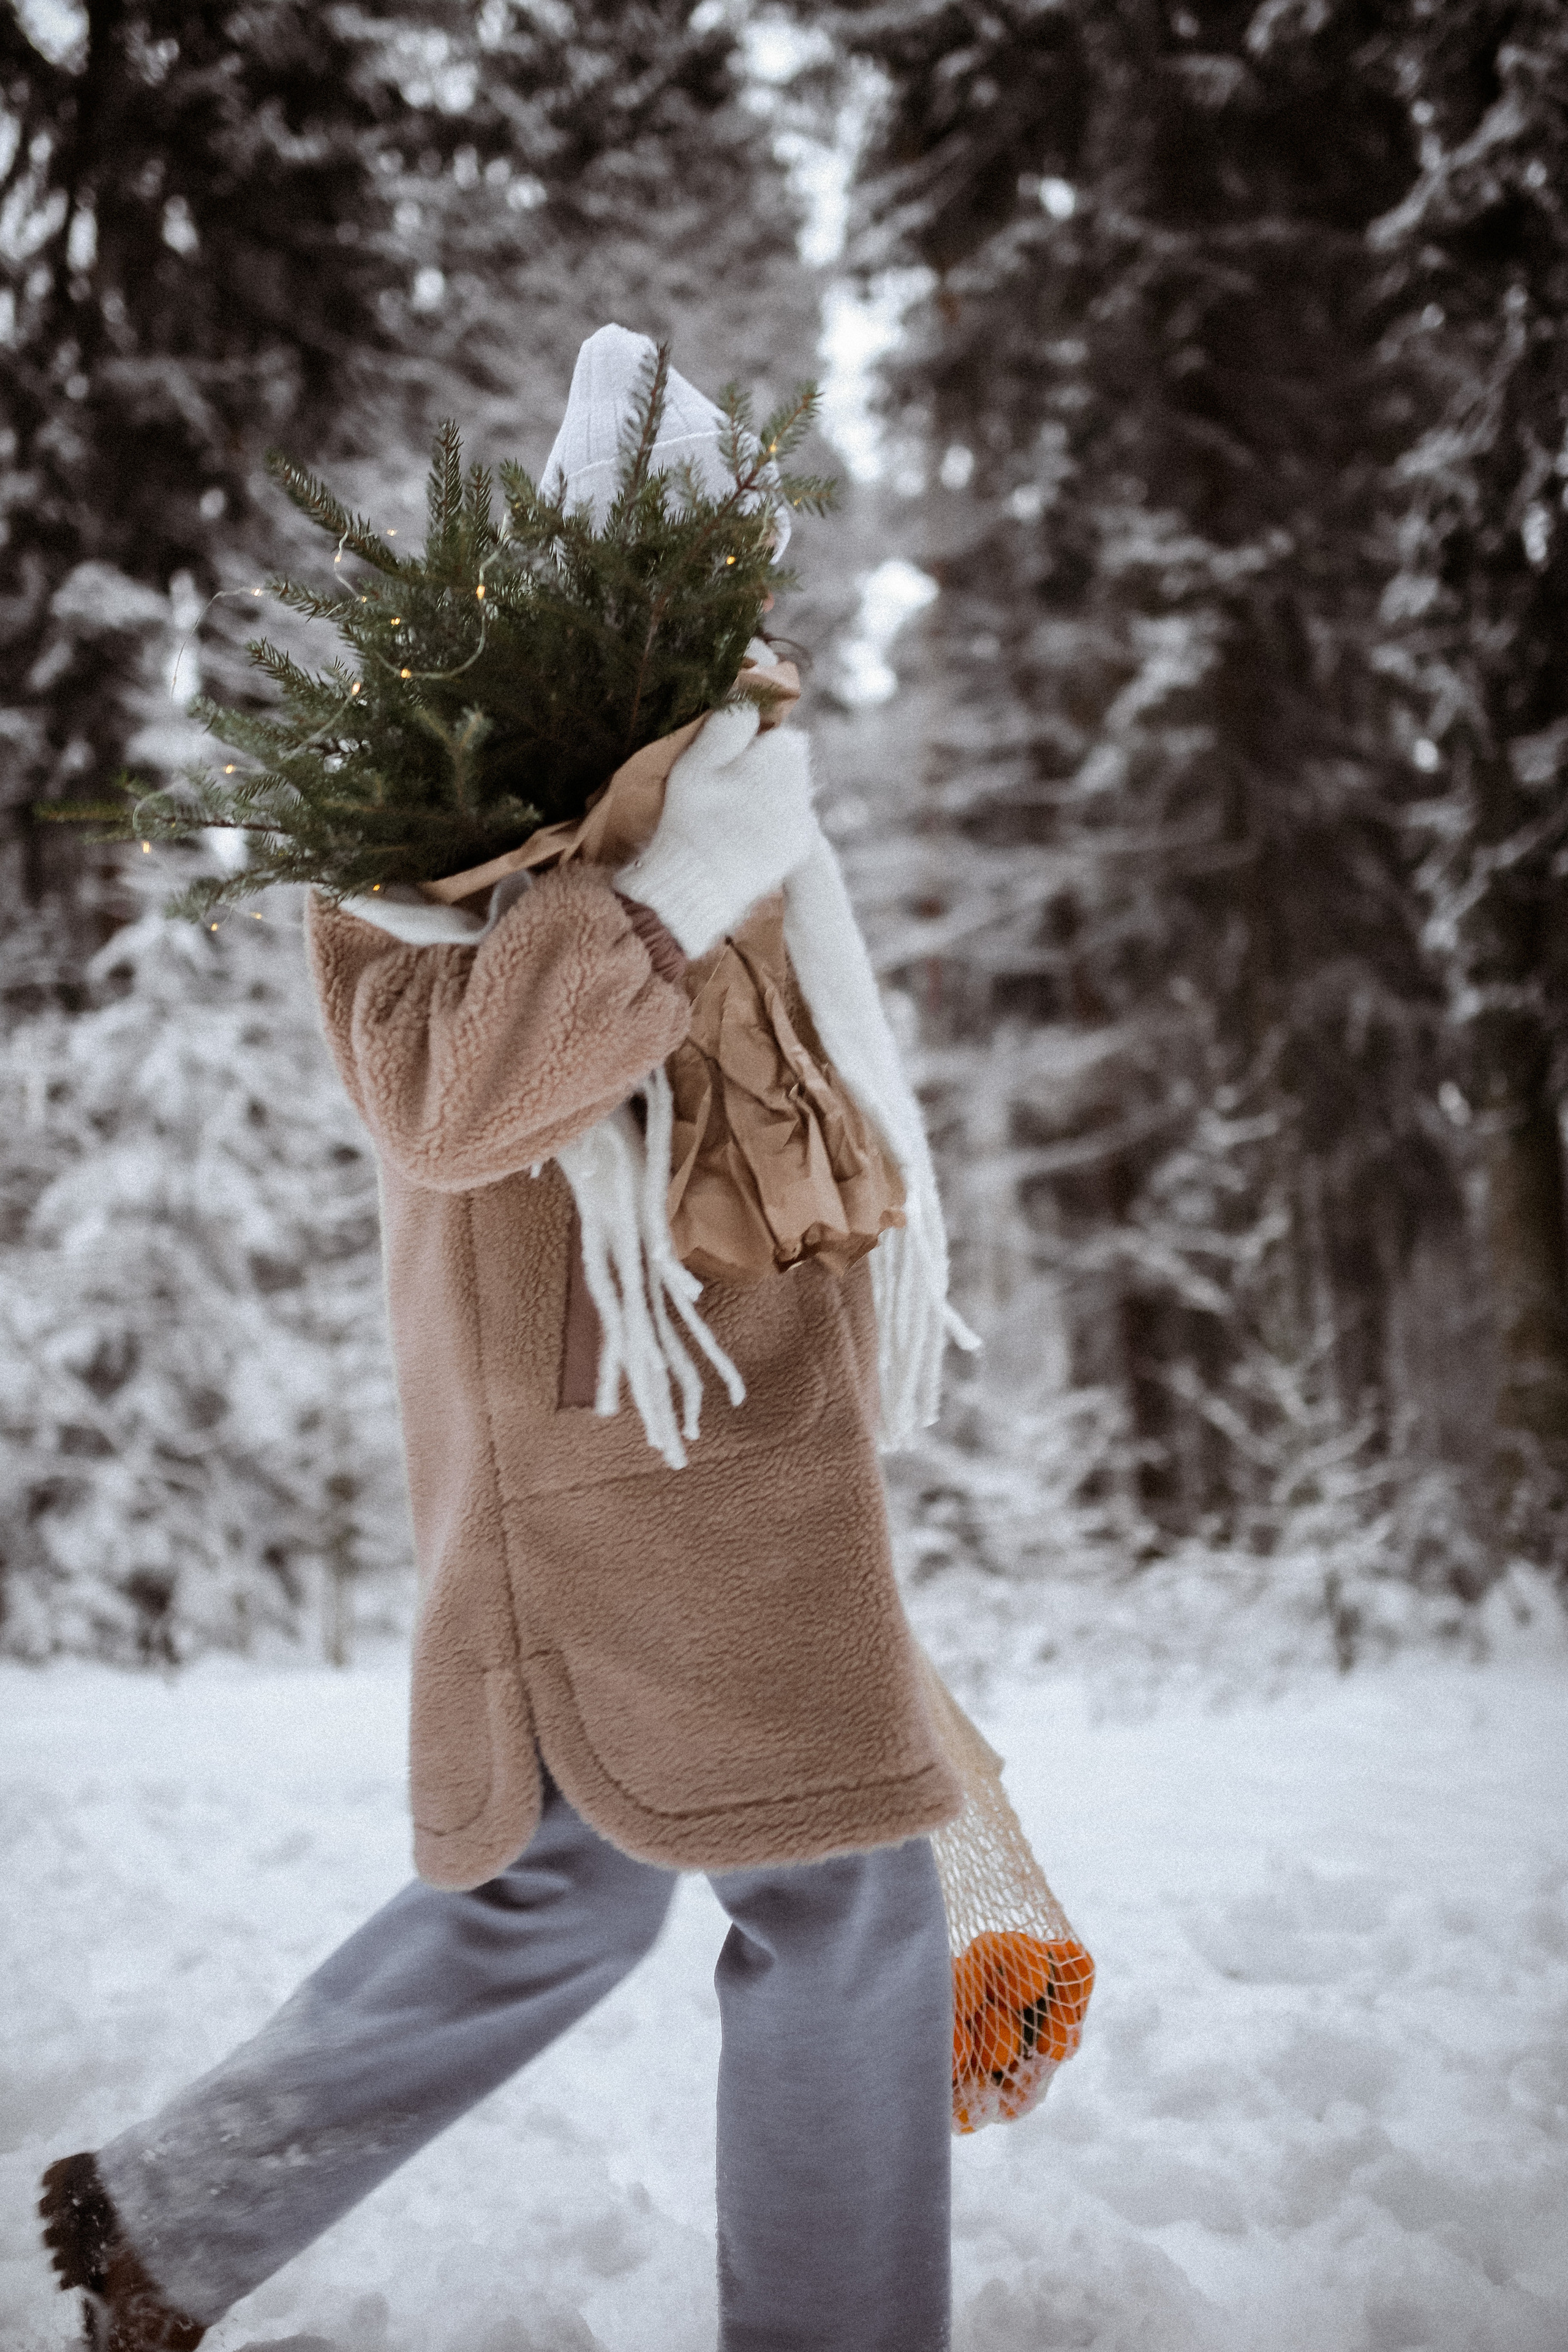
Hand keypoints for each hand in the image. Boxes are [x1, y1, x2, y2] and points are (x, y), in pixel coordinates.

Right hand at [615, 702, 817, 956]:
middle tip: (725, 788)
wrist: (701, 884)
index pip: (776, 733)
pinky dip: (770, 826)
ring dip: (767, 796)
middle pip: (787, 763)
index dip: (749, 743)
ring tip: (731, 815)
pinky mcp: (799, 850)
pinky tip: (741, 837)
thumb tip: (749, 698)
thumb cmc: (694, 817)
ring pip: (788, 794)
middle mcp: (804, 786)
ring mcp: (805, 821)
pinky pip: (788, 825)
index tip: (723, 762)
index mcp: (784, 755)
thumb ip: (728, 723)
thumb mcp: (699, 759)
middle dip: (762, 768)